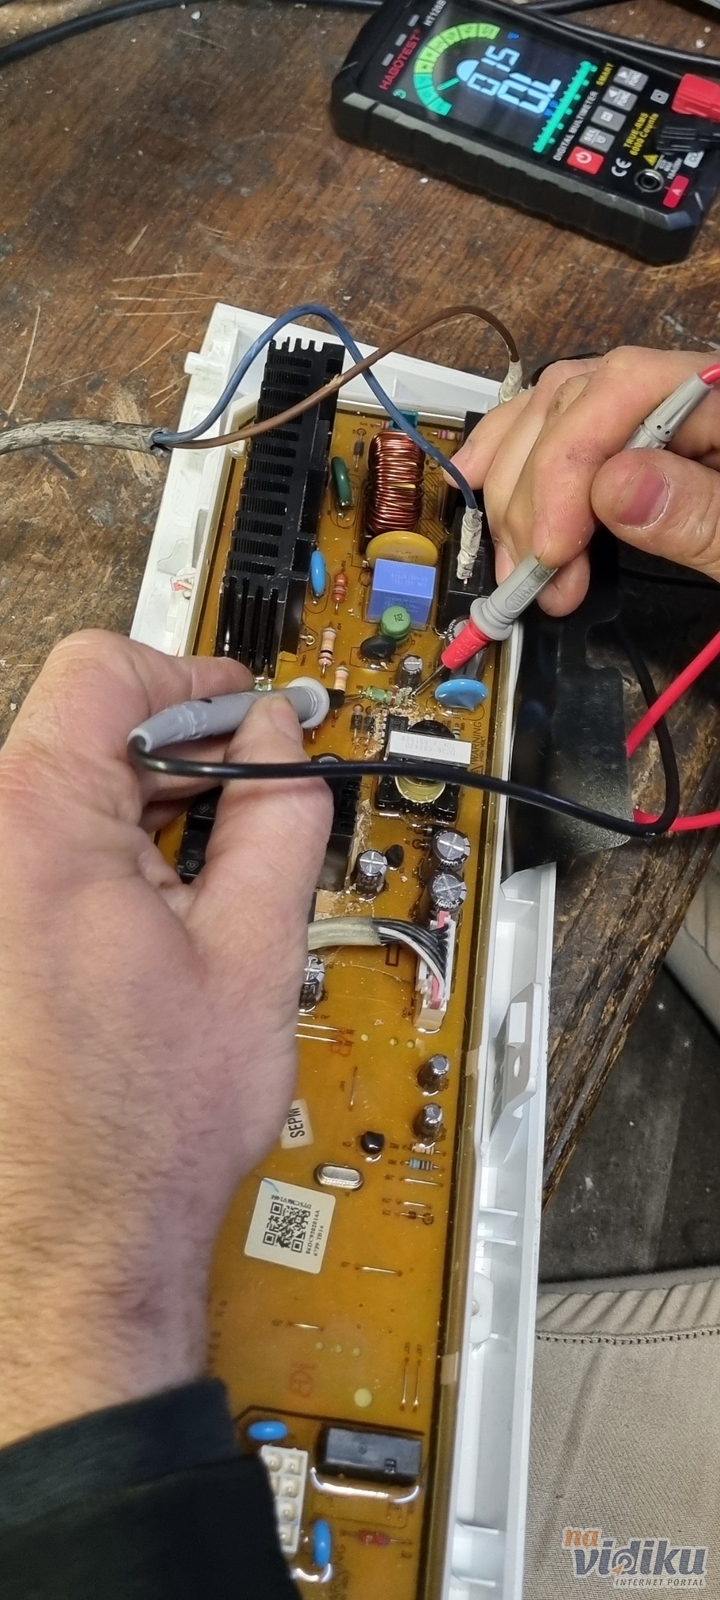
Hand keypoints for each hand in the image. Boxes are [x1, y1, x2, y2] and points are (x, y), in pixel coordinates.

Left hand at [0, 631, 331, 1447]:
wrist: (73, 1244)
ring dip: (144, 810)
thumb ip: (279, 817)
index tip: (241, 714)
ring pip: (62, 793)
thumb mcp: (253, 953)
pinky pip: (37, 854)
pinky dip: (104, 857)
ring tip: (211, 876)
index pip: (104, 668)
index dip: (190, 676)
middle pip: (83, 729)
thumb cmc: (143, 1129)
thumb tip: (285, 745)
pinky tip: (159, 911)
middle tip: (252, 795)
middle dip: (178, 752)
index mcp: (34, 826)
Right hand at [451, 347, 719, 614]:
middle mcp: (699, 386)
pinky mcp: (653, 448)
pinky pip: (568, 430)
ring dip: (517, 486)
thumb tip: (617, 486)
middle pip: (580, 399)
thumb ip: (707, 516)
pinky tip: (483, 487)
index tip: (548, 548)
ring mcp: (672, 413)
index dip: (568, 464)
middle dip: (536, 491)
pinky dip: (519, 460)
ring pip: (560, 409)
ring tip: (515, 561)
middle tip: (534, 578)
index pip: (626, 388)